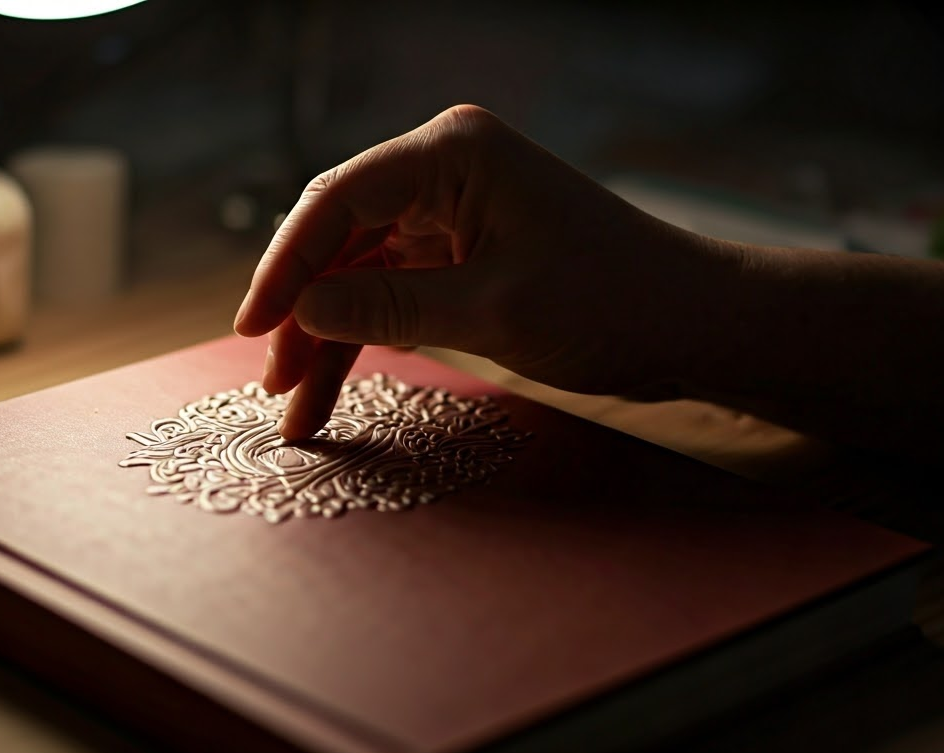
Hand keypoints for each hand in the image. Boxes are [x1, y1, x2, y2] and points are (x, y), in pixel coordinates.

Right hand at [234, 104, 714, 438]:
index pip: (338, 200)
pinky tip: (334, 385)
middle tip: (269, 380)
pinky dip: (365, 338)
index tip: (252, 326)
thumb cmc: (612, 301)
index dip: (285, 265)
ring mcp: (450, 213)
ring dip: (327, 336)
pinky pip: (391, 294)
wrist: (691, 325)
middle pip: (339, 237)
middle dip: (302, 310)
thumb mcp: (493, 309)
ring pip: (358, 273)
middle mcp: (444, 171)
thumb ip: (390, 306)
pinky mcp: (461, 254)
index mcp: (453, 153)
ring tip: (296, 408)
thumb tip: (301, 311)